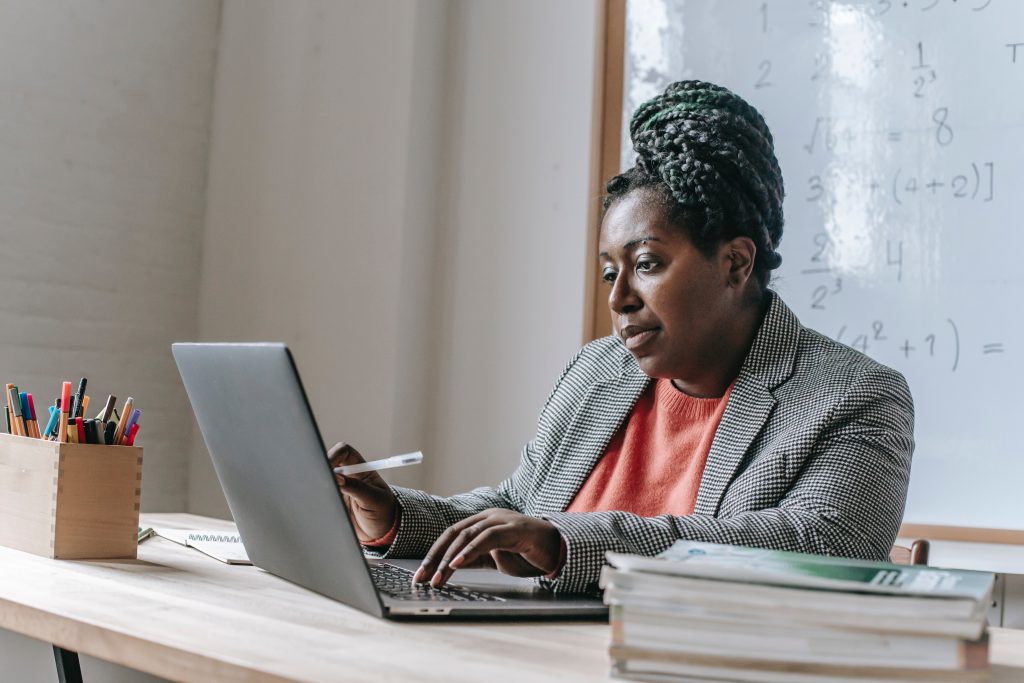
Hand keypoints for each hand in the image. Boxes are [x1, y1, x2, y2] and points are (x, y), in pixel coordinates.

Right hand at [328, 443, 397, 541]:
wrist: (381, 533)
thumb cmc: (384, 512)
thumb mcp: (373, 499)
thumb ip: (356, 487)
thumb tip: (337, 477)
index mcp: (361, 469)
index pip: (344, 452)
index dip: (334, 454)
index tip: (328, 466)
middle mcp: (347, 476)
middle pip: (328, 463)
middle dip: (321, 469)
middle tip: (319, 480)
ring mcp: (338, 489)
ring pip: (321, 480)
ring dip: (319, 486)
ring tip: (327, 497)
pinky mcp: (332, 502)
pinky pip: (320, 497)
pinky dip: (318, 498)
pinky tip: (324, 506)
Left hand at [413, 508, 563, 587]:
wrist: (558, 550)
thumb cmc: (527, 553)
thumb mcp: (494, 559)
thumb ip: (474, 558)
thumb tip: (450, 567)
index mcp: (482, 522)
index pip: (451, 535)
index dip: (434, 554)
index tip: (421, 575)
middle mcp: (489, 517)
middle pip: (454, 534)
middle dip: (436, 557)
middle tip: (422, 577)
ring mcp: (501, 520)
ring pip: (467, 535)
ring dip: (450, 558)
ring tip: (439, 577)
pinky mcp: (513, 528)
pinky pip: (487, 538)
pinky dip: (470, 550)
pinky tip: (458, 563)